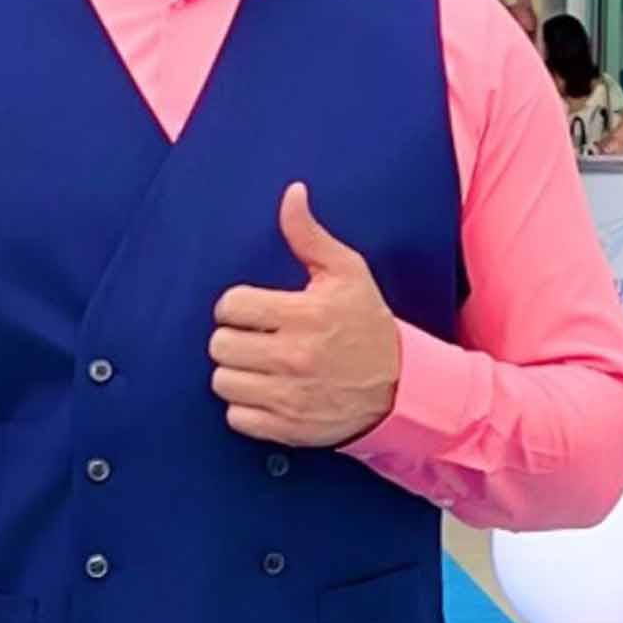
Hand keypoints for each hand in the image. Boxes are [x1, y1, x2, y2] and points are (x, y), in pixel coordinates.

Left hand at [209, 183, 402, 449]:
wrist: (401, 386)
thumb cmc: (368, 324)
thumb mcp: (347, 273)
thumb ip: (310, 235)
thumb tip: (292, 194)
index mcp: (305, 314)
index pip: (231, 306)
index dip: (237, 305)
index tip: (253, 310)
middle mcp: (294, 356)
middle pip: (221, 345)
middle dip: (233, 338)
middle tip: (255, 338)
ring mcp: (290, 396)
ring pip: (223, 382)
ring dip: (236, 373)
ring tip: (259, 366)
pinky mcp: (288, 427)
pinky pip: (237, 418)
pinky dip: (245, 408)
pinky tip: (266, 393)